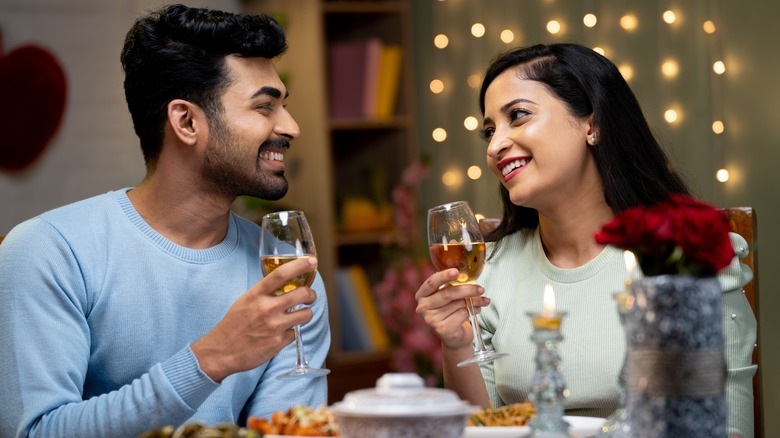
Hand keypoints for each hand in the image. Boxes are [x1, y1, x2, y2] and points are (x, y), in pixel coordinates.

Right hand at [192, 257, 317, 381]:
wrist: (221, 352)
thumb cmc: (233, 325)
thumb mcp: (245, 301)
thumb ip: (264, 293)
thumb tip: (285, 285)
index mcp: (256, 295)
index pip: (281, 274)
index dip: (300, 265)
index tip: (312, 261)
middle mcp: (267, 308)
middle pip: (303, 294)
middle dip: (311, 295)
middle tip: (310, 297)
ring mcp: (274, 326)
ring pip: (306, 314)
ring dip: (306, 314)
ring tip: (299, 315)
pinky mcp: (278, 343)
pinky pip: (294, 333)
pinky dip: (290, 333)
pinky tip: (280, 334)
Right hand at [415, 268, 488, 349]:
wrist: (454, 337)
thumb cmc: (451, 312)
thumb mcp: (448, 296)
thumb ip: (451, 286)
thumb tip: (467, 276)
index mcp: (422, 295)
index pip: (432, 282)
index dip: (444, 276)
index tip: (456, 271)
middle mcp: (423, 307)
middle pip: (448, 293)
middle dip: (468, 289)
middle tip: (481, 289)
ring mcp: (431, 319)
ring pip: (458, 304)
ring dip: (474, 301)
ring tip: (481, 301)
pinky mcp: (442, 329)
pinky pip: (462, 314)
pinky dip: (471, 311)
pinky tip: (474, 311)